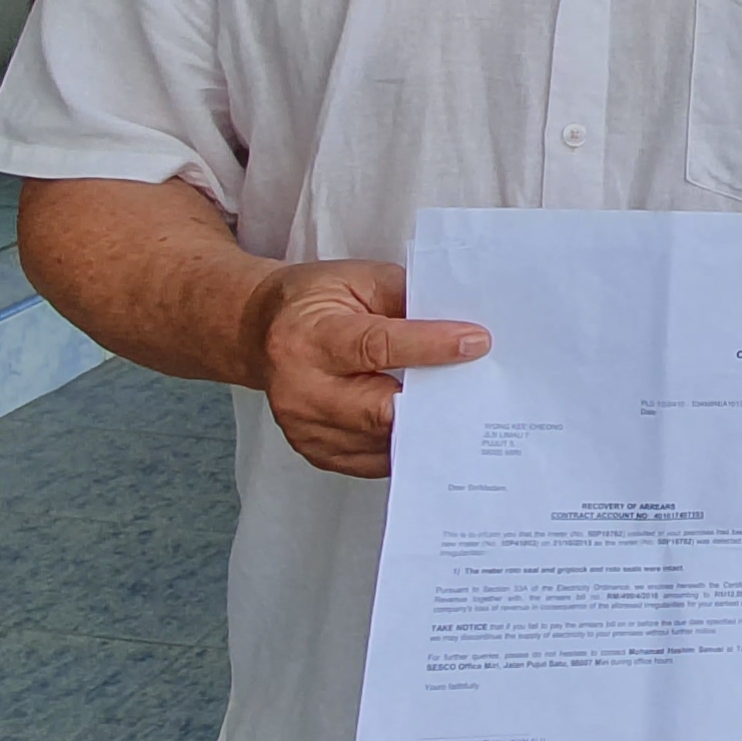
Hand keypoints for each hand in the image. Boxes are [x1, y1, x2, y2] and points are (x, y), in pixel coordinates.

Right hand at [246, 261, 488, 476]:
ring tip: (465, 408)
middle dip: (435, 400)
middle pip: (380, 410)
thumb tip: (456, 327)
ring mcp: (306, 428)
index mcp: (308, 337)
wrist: (260, 332)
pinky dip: (406, 444)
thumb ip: (405, 300)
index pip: (377, 347)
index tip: (476, 342)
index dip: (431, 346)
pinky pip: (373, 460)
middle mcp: (302, 389)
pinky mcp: (316, 452)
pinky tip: (431, 426)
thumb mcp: (357, 280)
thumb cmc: (312, 301)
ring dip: (427, 427)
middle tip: (481, 389)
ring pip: (382, 441)